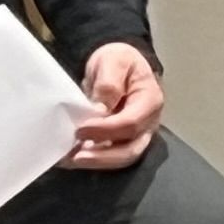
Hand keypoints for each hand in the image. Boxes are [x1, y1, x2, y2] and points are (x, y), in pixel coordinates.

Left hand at [70, 43, 164, 170]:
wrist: (118, 65)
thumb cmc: (118, 61)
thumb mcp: (113, 61)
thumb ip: (109, 84)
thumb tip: (99, 110)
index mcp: (150, 100)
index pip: (131, 123)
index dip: (105, 130)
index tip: (81, 129)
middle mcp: (149, 123)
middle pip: (132, 149)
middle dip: (104, 156)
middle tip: (77, 156)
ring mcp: (139, 134)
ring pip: (123, 158)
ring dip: (98, 162)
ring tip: (72, 160)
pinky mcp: (125, 141)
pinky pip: (113, 156)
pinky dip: (93, 159)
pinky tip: (73, 157)